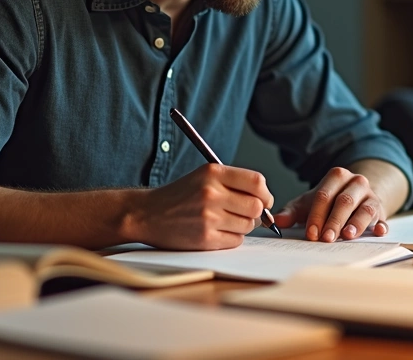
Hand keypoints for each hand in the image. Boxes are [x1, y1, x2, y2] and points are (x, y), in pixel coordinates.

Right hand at [124, 163, 273, 249]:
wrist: (147, 214)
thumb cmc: (179, 196)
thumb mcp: (203, 176)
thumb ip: (233, 183)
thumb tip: (265, 201)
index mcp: (213, 173)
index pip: (256, 182)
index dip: (265, 193)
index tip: (264, 199)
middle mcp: (211, 193)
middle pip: (256, 206)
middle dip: (256, 213)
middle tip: (245, 214)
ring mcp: (208, 216)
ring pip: (248, 225)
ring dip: (242, 226)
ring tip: (225, 222)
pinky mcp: (205, 238)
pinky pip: (236, 240)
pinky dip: (231, 238)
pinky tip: (216, 232)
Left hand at [274, 167, 388, 242]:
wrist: (355, 197)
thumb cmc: (328, 202)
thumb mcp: (310, 203)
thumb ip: (292, 211)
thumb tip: (276, 221)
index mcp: (337, 176)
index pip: (325, 195)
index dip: (317, 215)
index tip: (311, 234)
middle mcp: (356, 182)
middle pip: (344, 201)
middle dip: (334, 221)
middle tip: (326, 238)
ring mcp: (371, 196)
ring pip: (365, 209)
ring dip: (356, 224)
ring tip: (347, 236)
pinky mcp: (382, 210)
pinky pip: (383, 217)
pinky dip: (381, 225)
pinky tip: (378, 232)